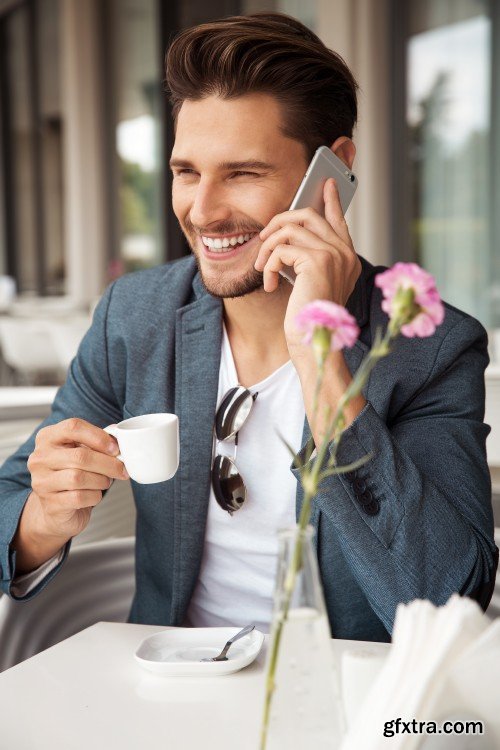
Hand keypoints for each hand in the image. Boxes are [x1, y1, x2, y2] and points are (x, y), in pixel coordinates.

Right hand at [25, 417, 128, 541]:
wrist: (58, 509)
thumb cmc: (71, 474)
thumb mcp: (80, 452)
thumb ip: (96, 441)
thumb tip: (118, 434)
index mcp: (47, 438)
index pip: (73, 427)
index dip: (99, 436)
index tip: (115, 448)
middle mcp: (40, 458)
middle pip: (80, 456)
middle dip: (108, 464)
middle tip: (121, 470)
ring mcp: (41, 482)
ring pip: (78, 478)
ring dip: (101, 480)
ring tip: (105, 481)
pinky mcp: (50, 503)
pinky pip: (78, 497)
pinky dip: (94, 496)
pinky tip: (95, 494)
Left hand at [254, 178, 360, 351]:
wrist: (313, 341)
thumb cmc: (307, 318)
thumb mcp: (308, 283)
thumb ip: (306, 259)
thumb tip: (288, 237)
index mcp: (347, 259)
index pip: (339, 220)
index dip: (331, 200)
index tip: (326, 183)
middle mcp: (345, 254)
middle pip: (309, 215)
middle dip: (279, 222)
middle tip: (263, 237)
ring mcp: (334, 255)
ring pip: (290, 228)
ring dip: (268, 247)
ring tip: (261, 267)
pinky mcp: (319, 261)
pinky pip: (282, 249)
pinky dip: (268, 265)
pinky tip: (268, 284)